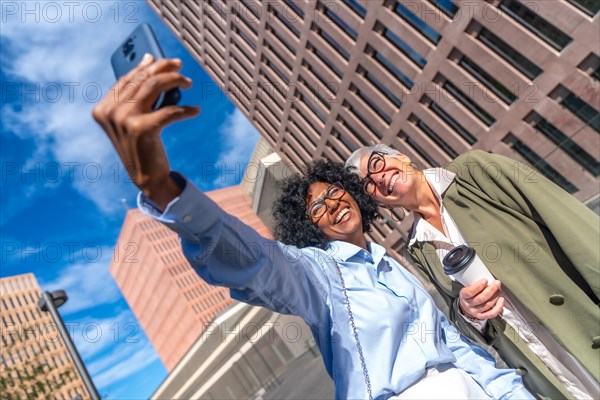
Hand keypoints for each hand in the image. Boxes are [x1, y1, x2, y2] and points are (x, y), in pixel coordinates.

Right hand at [92, 54, 199, 208]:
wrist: (146, 178)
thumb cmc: (143, 145)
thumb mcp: (134, 118)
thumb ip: (137, 93)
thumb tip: (149, 61)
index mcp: (103, 109)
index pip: (127, 79)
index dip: (146, 66)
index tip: (163, 60)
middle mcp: (110, 112)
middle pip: (141, 79)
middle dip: (164, 68)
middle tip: (180, 66)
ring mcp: (123, 120)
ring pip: (154, 86)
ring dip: (175, 81)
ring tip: (187, 83)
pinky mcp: (141, 129)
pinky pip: (169, 111)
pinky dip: (185, 109)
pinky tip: (195, 110)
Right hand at [458, 279, 503, 319]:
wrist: (466, 307)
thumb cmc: (469, 294)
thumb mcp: (467, 287)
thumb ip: (474, 283)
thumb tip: (488, 276)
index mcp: (464, 296)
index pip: (470, 292)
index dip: (479, 286)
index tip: (485, 280)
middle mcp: (469, 305)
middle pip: (481, 298)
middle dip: (491, 290)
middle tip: (497, 283)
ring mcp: (476, 311)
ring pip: (488, 305)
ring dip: (495, 296)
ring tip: (499, 289)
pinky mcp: (482, 316)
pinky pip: (492, 313)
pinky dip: (498, 307)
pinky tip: (501, 300)